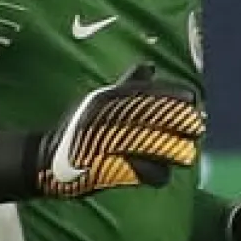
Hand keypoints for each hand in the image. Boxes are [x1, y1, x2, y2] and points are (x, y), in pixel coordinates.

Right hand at [0, 64, 205, 201]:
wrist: (42, 159)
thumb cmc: (77, 129)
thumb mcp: (99, 102)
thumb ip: (126, 86)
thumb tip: (149, 66)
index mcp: (107, 100)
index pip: (147, 94)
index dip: (173, 96)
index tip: (193, 100)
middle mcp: (107, 118)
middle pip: (153, 118)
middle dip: (179, 122)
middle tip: (197, 126)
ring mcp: (106, 143)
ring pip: (150, 145)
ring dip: (171, 149)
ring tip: (186, 152)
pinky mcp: (105, 169)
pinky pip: (138, 171)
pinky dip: (153, 173)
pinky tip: (161, 174)